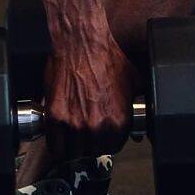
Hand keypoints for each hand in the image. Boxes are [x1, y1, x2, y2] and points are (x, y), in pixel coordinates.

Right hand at [43, 34, 135, 159]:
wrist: (82, 42)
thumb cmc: (105, 56)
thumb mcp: (132, 81)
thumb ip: (136, 106)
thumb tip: (139, 125)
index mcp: (118, 121)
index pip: (114, 147)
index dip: (107, 140)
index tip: (102, 135)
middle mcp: (97, 126)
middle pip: (93, 151)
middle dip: (90, 143)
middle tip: (86, 132)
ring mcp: (74, 124)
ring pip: (74, 152)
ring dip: (73, 146)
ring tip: (73, 135)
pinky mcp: (55, 117)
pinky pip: (56, 145)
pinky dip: (57, 144)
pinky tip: (60, 136)